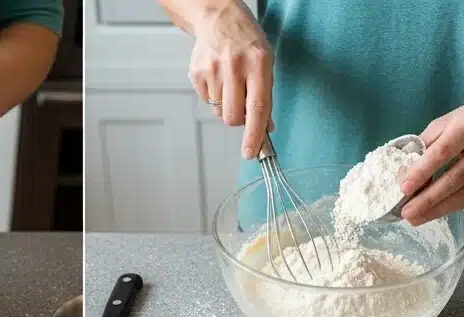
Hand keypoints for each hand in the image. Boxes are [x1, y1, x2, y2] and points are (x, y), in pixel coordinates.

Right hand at [189, 2, 273, 159]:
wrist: (218, 16)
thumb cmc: (245, 40)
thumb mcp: (265, 61)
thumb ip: (266, 96)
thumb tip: (266, 128)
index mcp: (258, 62)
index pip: (257, 108)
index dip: (254, 134)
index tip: (251, 153)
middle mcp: (235, 66)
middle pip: (233, 117)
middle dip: (238, 120)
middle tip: (241, 105)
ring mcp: (213, 69)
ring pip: (219, 112)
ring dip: (226, 105)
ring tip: (229, 83)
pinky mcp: (197, 73)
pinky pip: (207, 102)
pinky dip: (214, 96)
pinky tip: (217, 77)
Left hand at [400, 99, 463, 226]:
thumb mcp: (448, 121)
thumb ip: (426, 144)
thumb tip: (403, 172)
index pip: (443, 151)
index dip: (422, 171)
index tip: (403, 189)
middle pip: (455, 178)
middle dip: (427, 199)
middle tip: (406, 213)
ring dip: (437, 209)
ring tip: (416, 218)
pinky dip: (452, 207)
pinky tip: (435, 212)